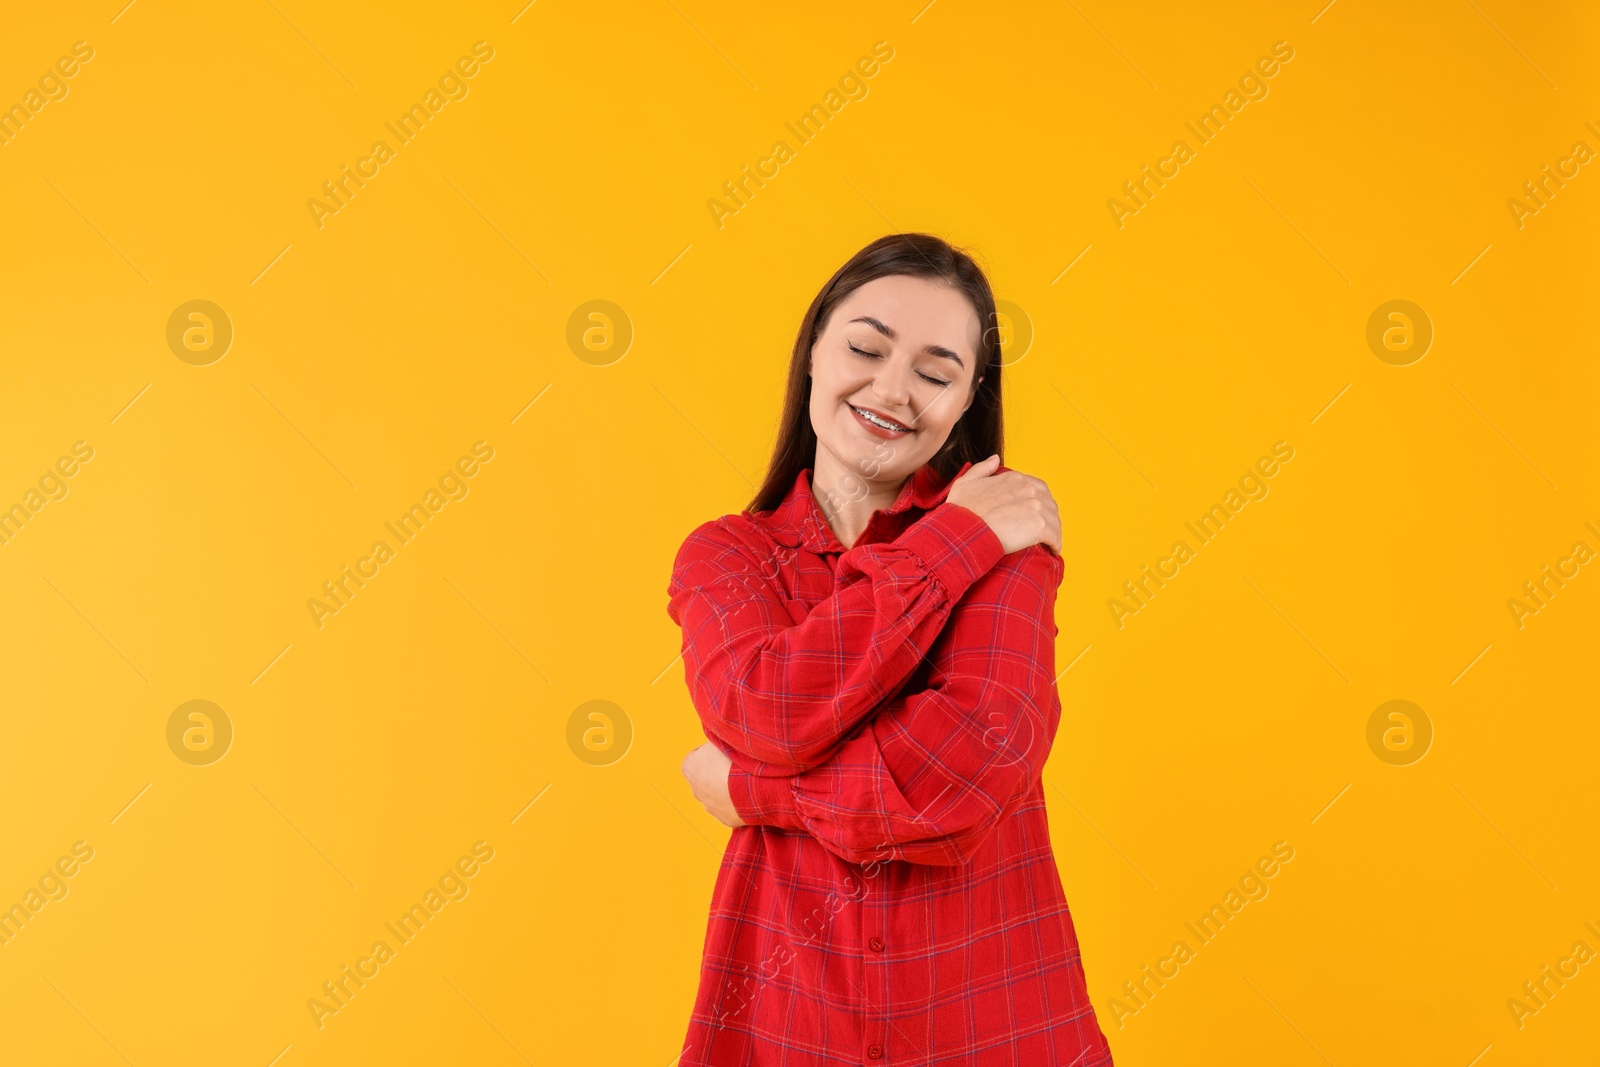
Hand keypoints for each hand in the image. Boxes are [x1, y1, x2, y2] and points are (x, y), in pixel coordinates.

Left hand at [681, 741, 746, 827]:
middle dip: (718, 773)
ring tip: (745, 780)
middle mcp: (695, 788)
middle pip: (706, 777)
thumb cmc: (732, 761)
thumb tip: (717, 734)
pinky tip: (749, 793)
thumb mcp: (719, 739)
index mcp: (689, 766)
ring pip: (718, 794)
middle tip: (736, 766)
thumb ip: (714, 738)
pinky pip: (731, 808)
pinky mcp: (725, 818)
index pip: (697, 756)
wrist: (748, 789)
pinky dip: (738, 802)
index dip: (711, 752)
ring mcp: (709, 805)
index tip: (723, 751)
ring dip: (728, 789)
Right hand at [946, 454, 1061, 554]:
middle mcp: (1028, 489)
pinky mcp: (1039, 526)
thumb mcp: (965, 483)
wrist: (962, 531)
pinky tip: (1052, 550)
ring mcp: (1036, 507)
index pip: (1038, 488)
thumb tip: (995, 458)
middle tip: (1045, 531)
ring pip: (1054, 520)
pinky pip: (1055, 536)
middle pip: (1049, 504)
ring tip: (1049, 543)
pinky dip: (1056, 544)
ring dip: (1054, 532)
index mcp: (1014, 479)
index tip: (1036, 515)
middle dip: (1049, 517)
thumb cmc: (960, 511)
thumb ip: (982, 468)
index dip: (1039, 502)